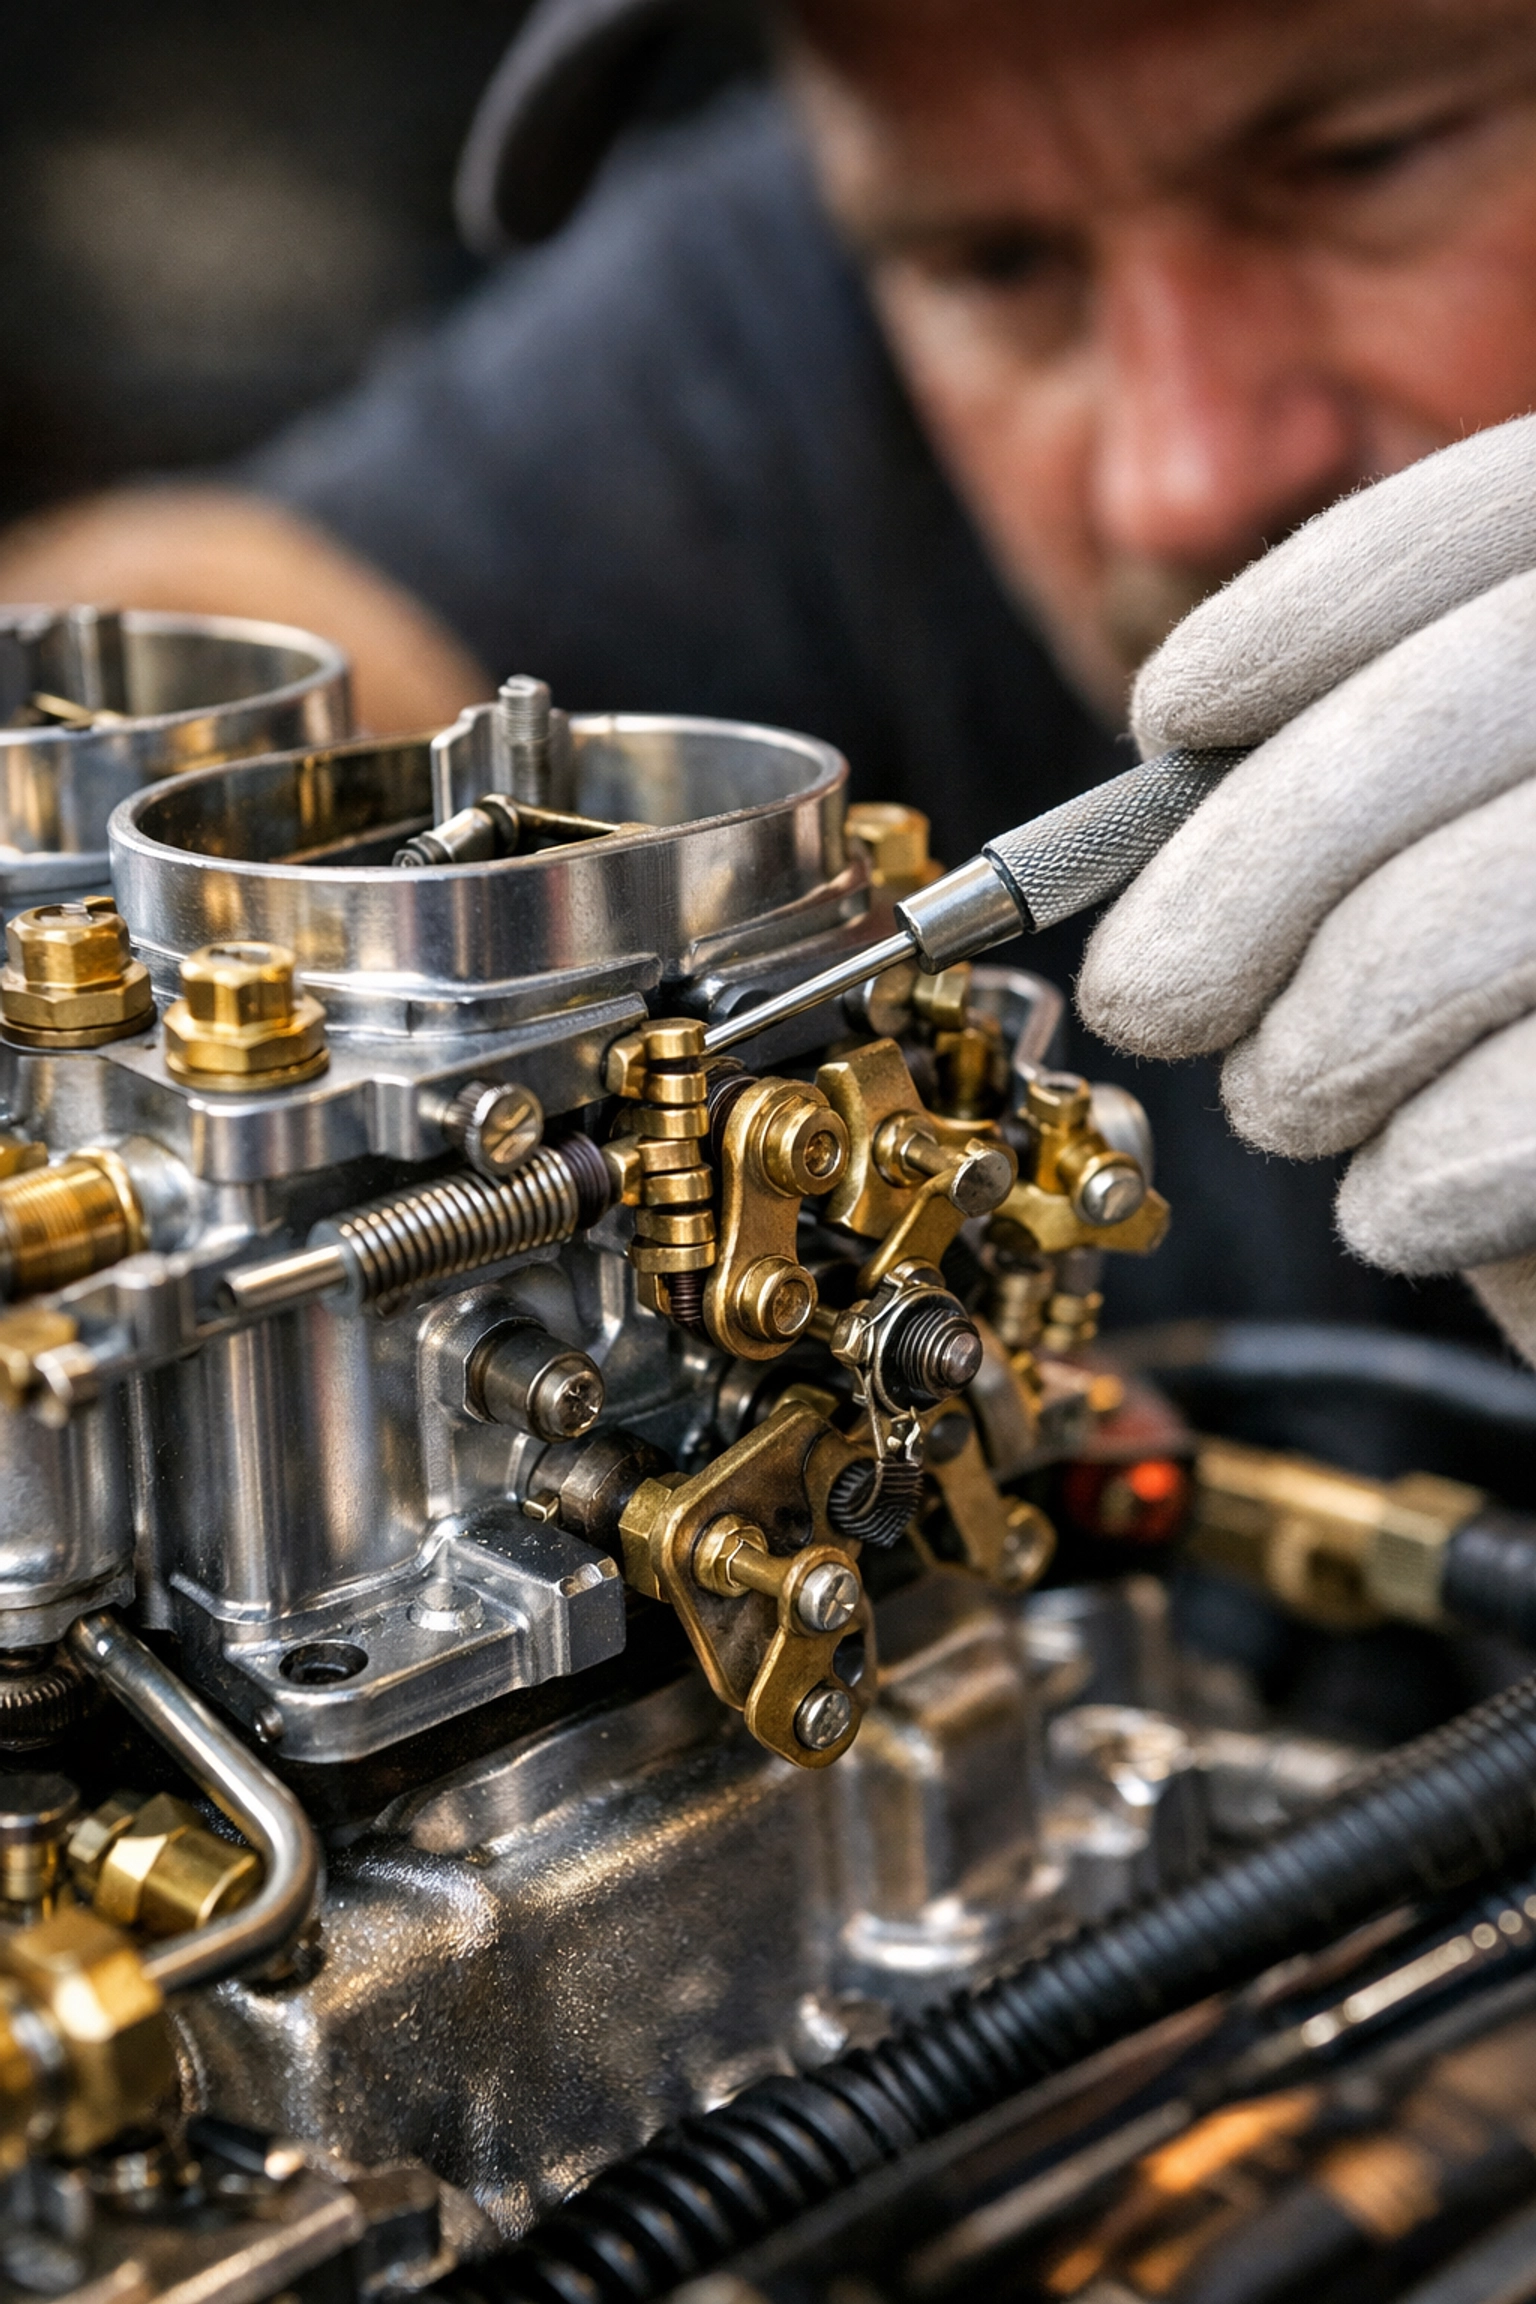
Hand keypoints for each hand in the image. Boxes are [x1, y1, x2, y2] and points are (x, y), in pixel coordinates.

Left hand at [1076, 414, 1535, 1360]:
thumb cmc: (1532, 1017)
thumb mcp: (1475, 839)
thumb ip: (1377, 768)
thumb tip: (1171, 766)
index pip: (1492, 525)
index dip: (1307, 609)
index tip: (1170, 715)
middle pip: (1432, 725)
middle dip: (1242, 872)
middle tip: (1149, 995)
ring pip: (1439, 927)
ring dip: (1312, 1044)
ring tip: (1291, 1100)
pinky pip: (1516, 1116)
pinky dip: (1415, 1177)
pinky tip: (1397, 1200)